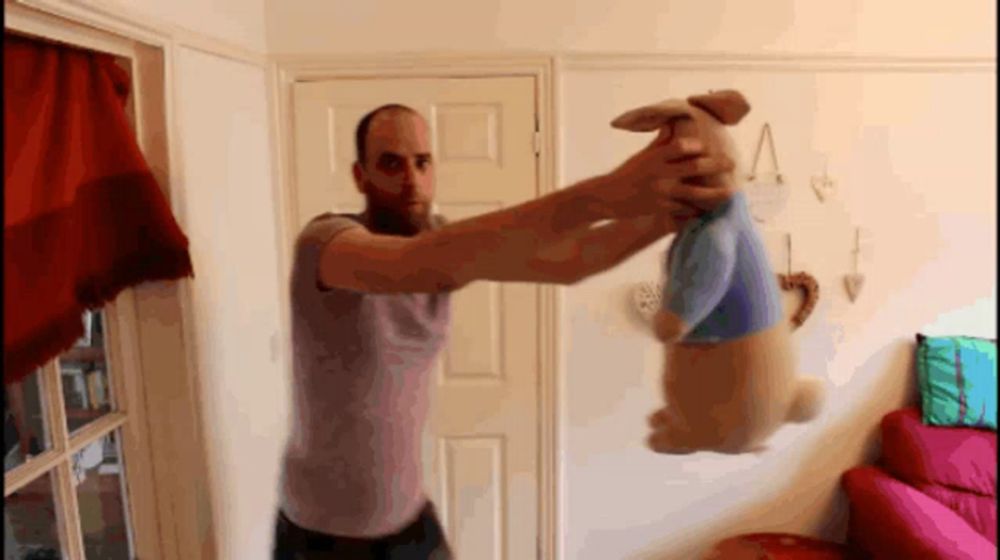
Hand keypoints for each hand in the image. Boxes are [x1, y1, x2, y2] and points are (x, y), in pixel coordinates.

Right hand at [601, 136, 735, 219]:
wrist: (606, 197)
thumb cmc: (626, 174)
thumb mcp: (642, 156)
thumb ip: (660, 141)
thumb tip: (672, 123)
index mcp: (655, 156)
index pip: (680, 146)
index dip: (696, 145)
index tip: (708, 146)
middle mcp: (660, 173)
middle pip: (694, 166)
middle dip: (717, 165)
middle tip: (732, 163)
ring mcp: (661, 192)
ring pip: (694, 192)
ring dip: (714, 194)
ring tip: (729, 194)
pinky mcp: (660, 208)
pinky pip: (684, 210)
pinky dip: (697, 211)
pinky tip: (708, 211)